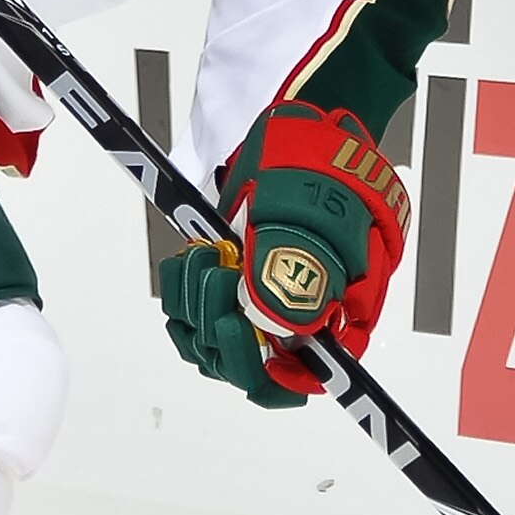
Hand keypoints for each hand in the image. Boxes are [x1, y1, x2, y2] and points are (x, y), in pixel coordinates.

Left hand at [159, 103, 408, 403]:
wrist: (305, 134)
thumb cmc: (326, 172)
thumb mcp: (320, 213)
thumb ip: (301, 269)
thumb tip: (282, 324)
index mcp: (334, 318)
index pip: (300, 380)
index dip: (269, 376)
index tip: (241, 329)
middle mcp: (295, 322)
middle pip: (246, 367)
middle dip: (222, 325)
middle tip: (219, 274)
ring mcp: (256, 306)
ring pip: (210, 342)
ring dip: (196, 301)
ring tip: (207, 251)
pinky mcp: (223, 288)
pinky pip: (188, 315)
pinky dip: (181, 288)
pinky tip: (193, 253)